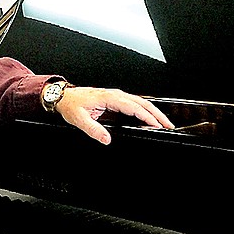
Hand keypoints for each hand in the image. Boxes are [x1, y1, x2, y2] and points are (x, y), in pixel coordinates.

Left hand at [56, 86, 173, 144]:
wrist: (65, 97)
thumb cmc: (72, 105)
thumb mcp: (79, 120)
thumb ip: (94, 130)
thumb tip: (107, 139)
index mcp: (109, 97)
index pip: (134, 107)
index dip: (147, 116)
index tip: (156, 125)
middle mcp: (115, 95)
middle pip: (143, 103)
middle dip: (157, 114)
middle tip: (168, 125)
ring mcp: (116, 95)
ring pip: (141, 101)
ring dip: (154, 111)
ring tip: (164, 122)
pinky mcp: (116, 99)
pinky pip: (135, 103)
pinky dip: (146, 110)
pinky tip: (150, 118)